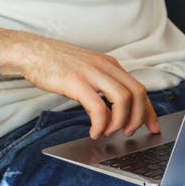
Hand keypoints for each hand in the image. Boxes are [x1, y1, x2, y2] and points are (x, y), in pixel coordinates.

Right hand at [0, 29, 159, 138]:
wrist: (32, 52)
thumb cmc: (56, 63)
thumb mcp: (86, 70)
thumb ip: (101, 86)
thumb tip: (112, 112)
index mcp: (109, 64)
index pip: (138, 88)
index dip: (149, 110)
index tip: (152, 126)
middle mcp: (105, 66)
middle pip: (137, 94)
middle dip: (140, 118)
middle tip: (130, 132)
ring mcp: (91, 73)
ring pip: (123, 100)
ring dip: (120, 122)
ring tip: (109, 132)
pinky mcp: (76, 82)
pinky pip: (98, 108)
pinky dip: (100, 124)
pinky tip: (94, 131)